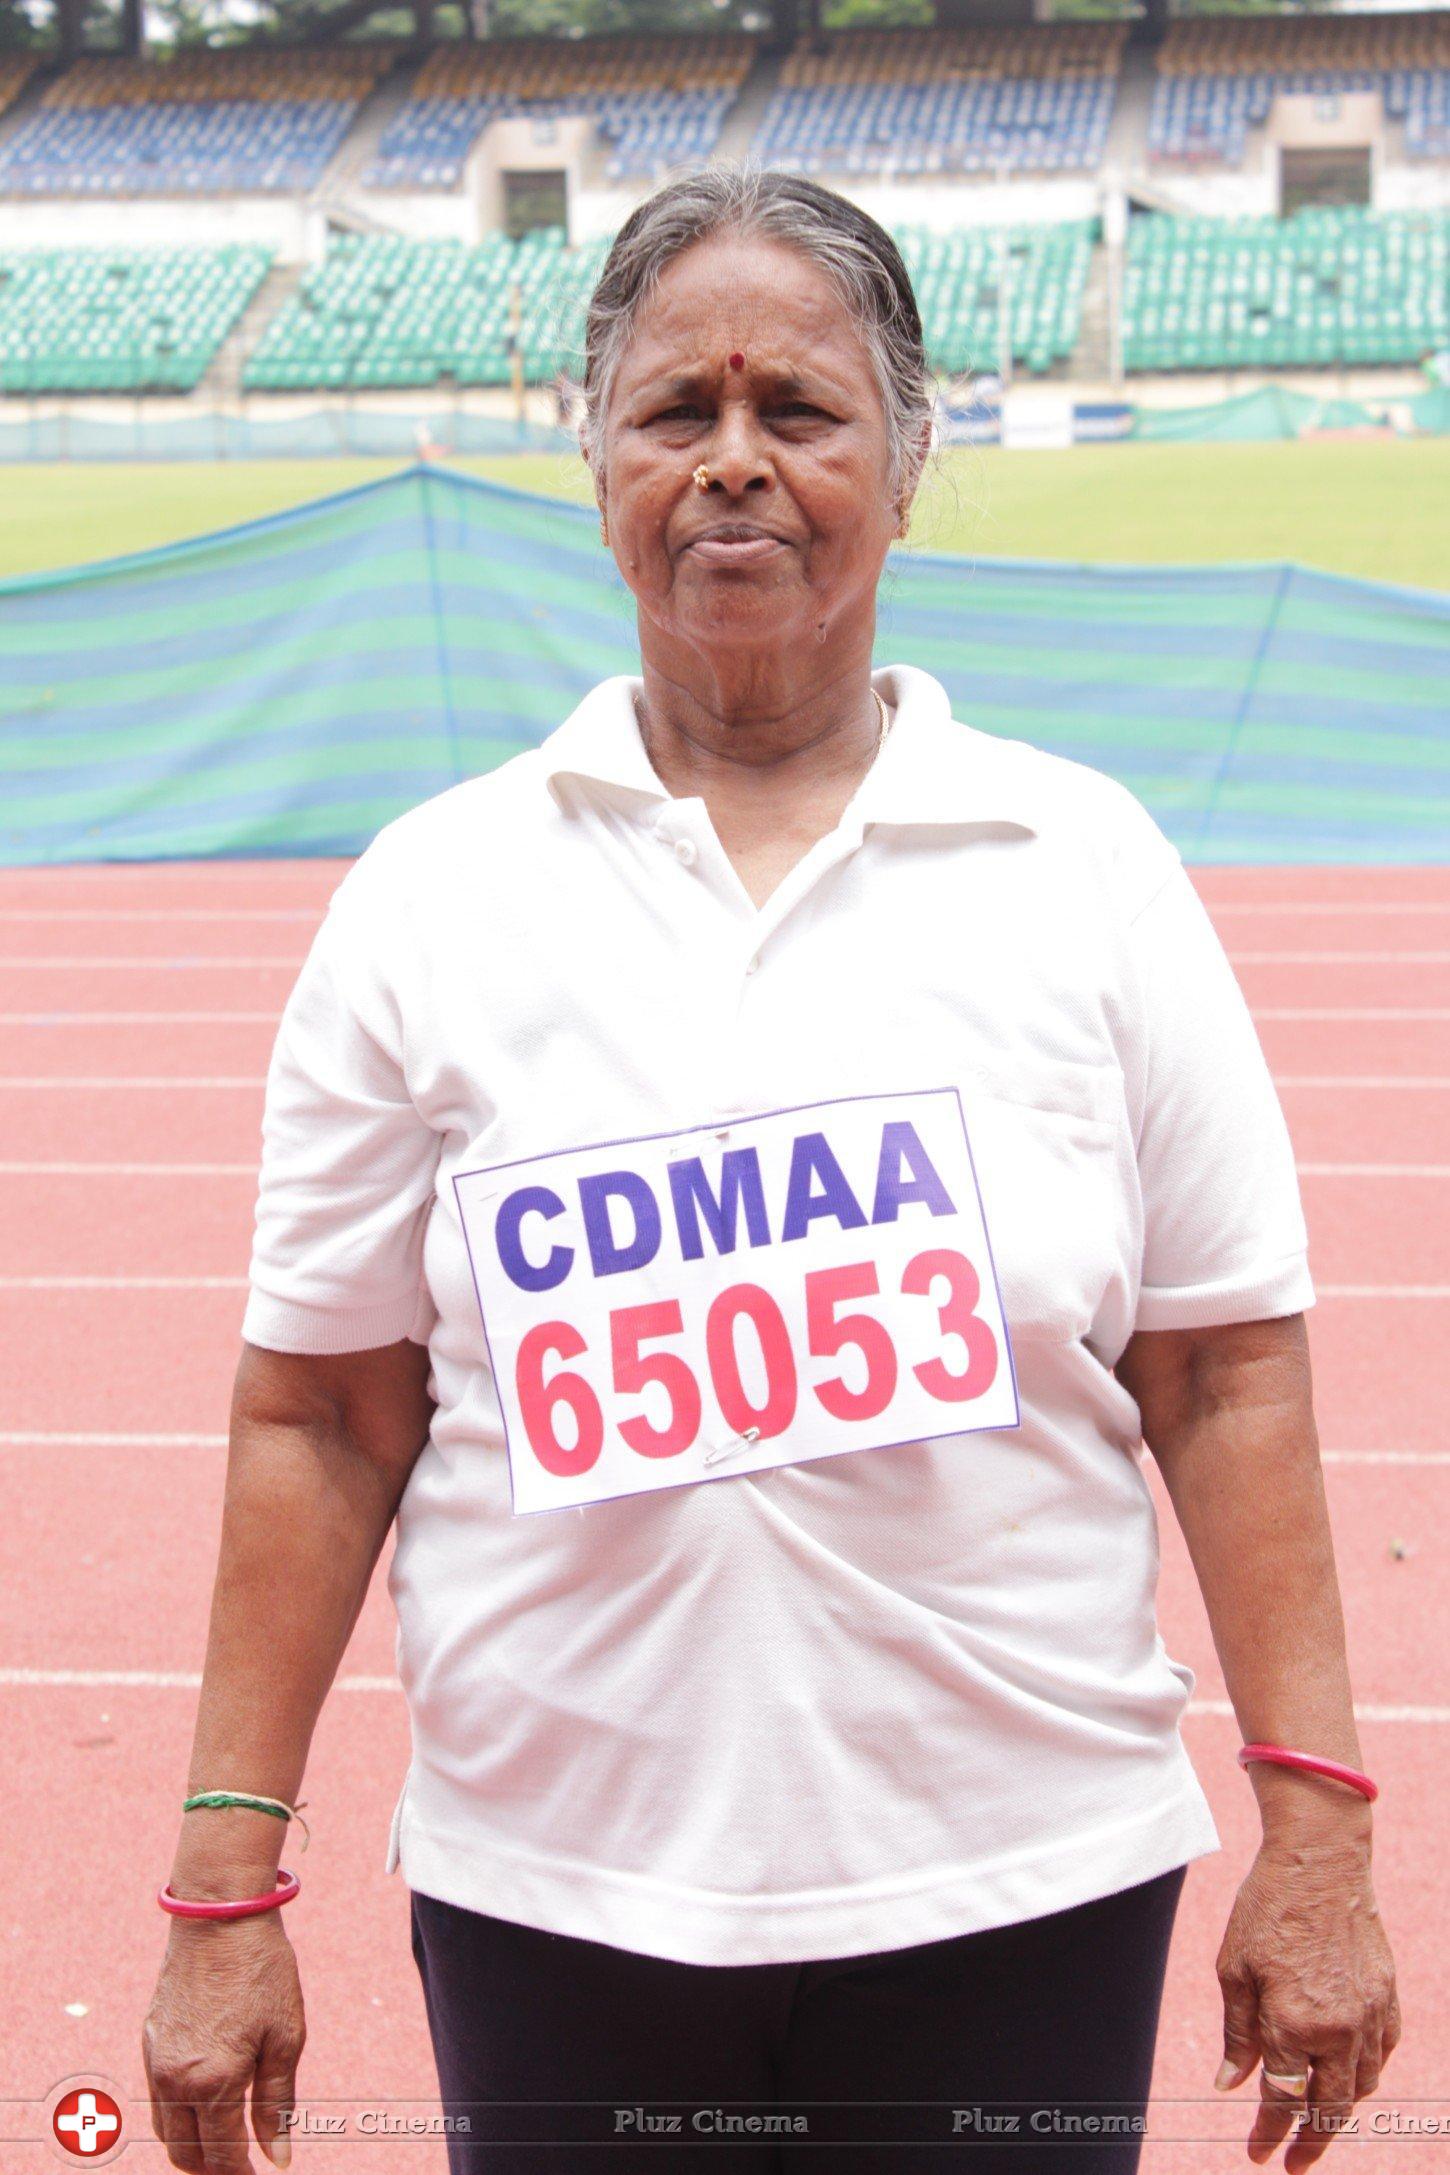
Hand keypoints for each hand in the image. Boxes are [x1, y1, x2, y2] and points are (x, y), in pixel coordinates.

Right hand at [143, 1912, 304, 2172]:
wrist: (219, 1916)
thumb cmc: (261, 1971)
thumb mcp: (285, 2037)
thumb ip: (276, 2104)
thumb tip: (277, 2158)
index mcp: (213, 2083)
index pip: (222, 2157)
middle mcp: (175, 2080)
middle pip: (186, 2154)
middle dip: (212, 2170)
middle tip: (242, 2166)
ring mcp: (156, 2061)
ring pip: (166, 2131)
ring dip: (192, 2147)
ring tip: (225, 2145)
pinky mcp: (150, 2041)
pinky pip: (158, 2099)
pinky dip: (177, 2116)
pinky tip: (204, 2106)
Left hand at [1212, 1830, 1399, 2170]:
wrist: (1320, 1860)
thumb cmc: (1267, 1907)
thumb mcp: (1233, 1967)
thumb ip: (1236, 2033)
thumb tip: (1229, 2087)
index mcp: (1290, 2023)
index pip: (1282, 2101)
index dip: (1269, 2134)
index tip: (1258, 2156)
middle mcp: (1337, 2029)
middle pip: (1328, 2108)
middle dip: (1310, 2143)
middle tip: (1293, 2163)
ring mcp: (1369, 2014)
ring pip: (1361, 2087)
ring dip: (1339, 2112)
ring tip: (1317, 2123)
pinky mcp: (1388, 1997)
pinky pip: (1382, 2054)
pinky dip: (1365, 2074)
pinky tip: (1348, 2076)